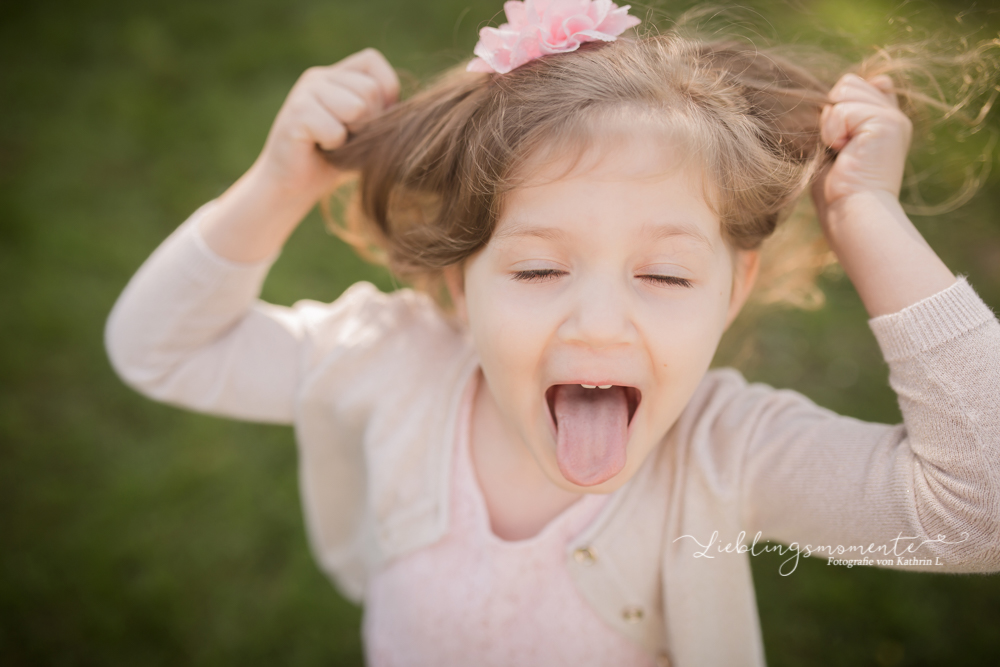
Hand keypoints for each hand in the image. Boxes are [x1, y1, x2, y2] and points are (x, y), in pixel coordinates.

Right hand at [251, 48, 399, 201]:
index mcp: (337, 75)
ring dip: (352, 136)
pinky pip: (336, 130)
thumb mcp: (367, 133)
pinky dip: (334, 148)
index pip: (372, 61)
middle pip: (370, 90)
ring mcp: (304, 92)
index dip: (384, 92)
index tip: (373, 121)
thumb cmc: (334, 161)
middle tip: (349, 139)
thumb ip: (384, 114)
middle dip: (369, 124)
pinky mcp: (296, 114)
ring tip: (335, 143)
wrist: (292, 186)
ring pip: (356, 107)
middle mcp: (319, 76)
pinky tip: (319, 149)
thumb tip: (410, 111)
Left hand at [809, 73, 954, 317]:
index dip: (838, 106)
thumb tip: (873, 79)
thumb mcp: (836, 144)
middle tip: (838, 148)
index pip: (857, 84)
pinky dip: (833, 132)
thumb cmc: (837, 188)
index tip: (839, 140)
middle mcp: (893, 114)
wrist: (850, 211)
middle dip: (830, 114)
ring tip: (841, 150)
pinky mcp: (886, 122)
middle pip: (847, 83)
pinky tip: (844, 153)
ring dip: (830, 123)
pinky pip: (842, 110)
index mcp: (884, 118)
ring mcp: (892, 117)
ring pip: (844, 91)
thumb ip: (846, 114)